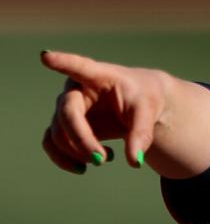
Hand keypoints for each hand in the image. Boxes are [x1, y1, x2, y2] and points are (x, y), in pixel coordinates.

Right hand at [40, 50, 209, 177]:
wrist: (141, 105)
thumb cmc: (145, 99)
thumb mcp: (149, 112)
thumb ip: (142, 134)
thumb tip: (134, 161)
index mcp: (98, 76)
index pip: (78, 66)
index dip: (62, 62)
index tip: (46, 56)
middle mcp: (76, 90)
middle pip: (67, 115)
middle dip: (82, 140)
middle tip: (102, 160)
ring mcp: (68, 109)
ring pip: (58, 133)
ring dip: (77, 152)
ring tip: (105, 159)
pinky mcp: (67, 126)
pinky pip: (52, 143)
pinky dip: (63, 159)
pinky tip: (83, 168)